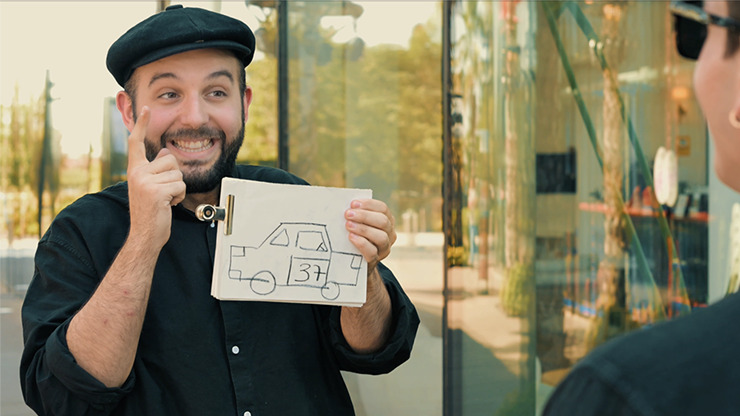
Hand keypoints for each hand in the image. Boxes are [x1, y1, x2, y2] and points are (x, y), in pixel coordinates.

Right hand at [126, 106, 185, 248]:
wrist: (145, 235)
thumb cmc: (152, 211)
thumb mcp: (152, 186)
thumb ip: (157, 169)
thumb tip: (167, 151)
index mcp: (135, 170)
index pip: (136, 142)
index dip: (141, 125)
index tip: (147, 108)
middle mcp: (137, 173)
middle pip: (170, 159)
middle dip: (175, 176)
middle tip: (164, 192)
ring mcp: (144, 182)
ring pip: (177, 173)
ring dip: (178, 188)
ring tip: (165, 200)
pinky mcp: (155, 192)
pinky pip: (180, 185)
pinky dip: (179, 196)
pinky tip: (168, 205)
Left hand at [345, 199, 395, 273]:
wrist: (355, 260)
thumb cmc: (356, 235)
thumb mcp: (360, 223)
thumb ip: (356, 213)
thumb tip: (343, 203)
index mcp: (387, 220)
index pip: (382, 208)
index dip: (368, 204)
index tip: (353, 204)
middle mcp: (389, 234)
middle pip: (383, 221)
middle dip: (364, 216)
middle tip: (348, 214)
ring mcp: (384, 248)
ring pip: (381, 237)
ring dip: (363, 229)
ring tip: (348, 225)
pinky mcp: (375, 260)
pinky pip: (372, 252)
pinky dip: (362, 243)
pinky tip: (351, 237)